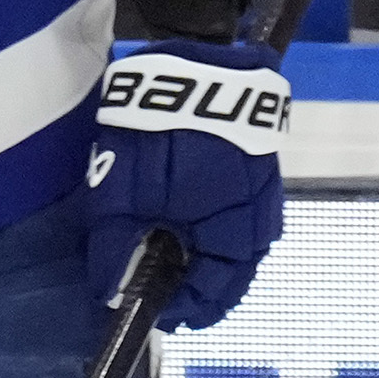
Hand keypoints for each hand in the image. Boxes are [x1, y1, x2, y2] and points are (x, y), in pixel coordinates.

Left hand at [82, 40, 288, 333]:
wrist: (193, 63)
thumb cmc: (153, 137)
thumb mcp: (120, 198)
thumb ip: (117, 250)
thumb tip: (112, 296)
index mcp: (227, 232)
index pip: (215, 293)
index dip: (185, 309)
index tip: (160, 314)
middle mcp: (257, 218)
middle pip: (236, 273)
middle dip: (204, 290)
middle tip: (172, 296)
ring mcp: (266, 190)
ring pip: (246, 245)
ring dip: (217, 261)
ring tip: (183, 264)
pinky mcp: (261, 166)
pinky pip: (249, 215)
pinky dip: (226, 230)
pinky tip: (201, 225)